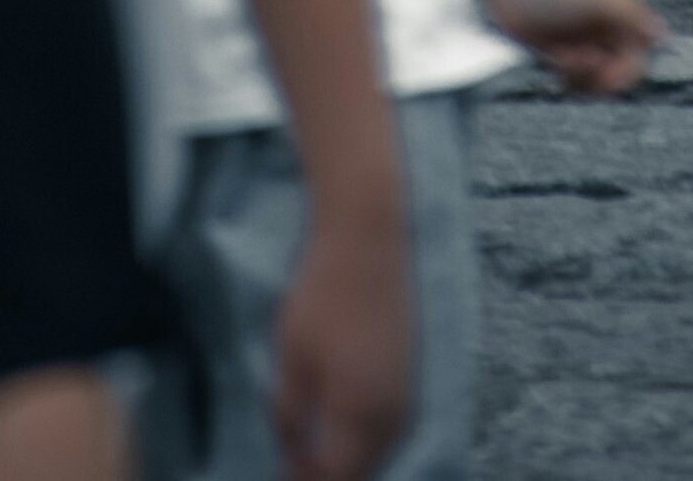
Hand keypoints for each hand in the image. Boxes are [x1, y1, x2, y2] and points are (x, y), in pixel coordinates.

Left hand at [267, 209, 418, 480]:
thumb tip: (288, 460)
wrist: (371, 236)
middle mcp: (393, 415)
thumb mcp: (292, 357)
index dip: (304, 480)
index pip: (335, 477)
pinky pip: (388, 429)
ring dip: (348, 458)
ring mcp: (408, 396)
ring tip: (311, 444)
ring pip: (377, 451)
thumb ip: (289, 416)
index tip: (280, 470)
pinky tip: (340, 423)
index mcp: (360, 415)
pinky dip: (364, 438)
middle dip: (327, 473)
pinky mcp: (411, 376)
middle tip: (292, 460)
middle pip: (361, 470)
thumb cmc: (324, 293)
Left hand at [487, 0, 658, 95]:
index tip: (606, 74)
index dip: (626, 73)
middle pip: (618, 75)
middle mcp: (605, 31)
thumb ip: (632, 16)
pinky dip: (566, 75)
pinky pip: (574, 80)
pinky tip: (554, 56)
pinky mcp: (563, 53)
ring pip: (596, 81)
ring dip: (581, 76)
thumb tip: (664, 35)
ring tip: (564, 57)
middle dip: (600, 78)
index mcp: (619, 16)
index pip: (638, 59)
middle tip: (580, 63)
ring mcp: (584, 42)